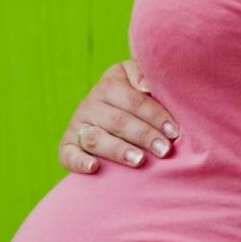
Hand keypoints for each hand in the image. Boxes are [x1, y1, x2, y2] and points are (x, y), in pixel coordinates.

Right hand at [58, 59, 179, 173]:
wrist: (102, 116)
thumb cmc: (132, 101)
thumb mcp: (136, 79)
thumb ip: (143, 74)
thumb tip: (146, 87)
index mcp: (109, 85)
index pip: (133, 100)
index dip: (155, 115)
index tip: (174, 132)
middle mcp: (90, 104)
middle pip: (118, 121)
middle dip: (144, 135)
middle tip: (164, 150)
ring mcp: (77, 127)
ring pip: (96, 138)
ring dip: (118, 150)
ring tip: (139, 160)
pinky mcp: (66, 147)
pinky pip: (69, 155)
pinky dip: (80, 162)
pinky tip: (94, 167)